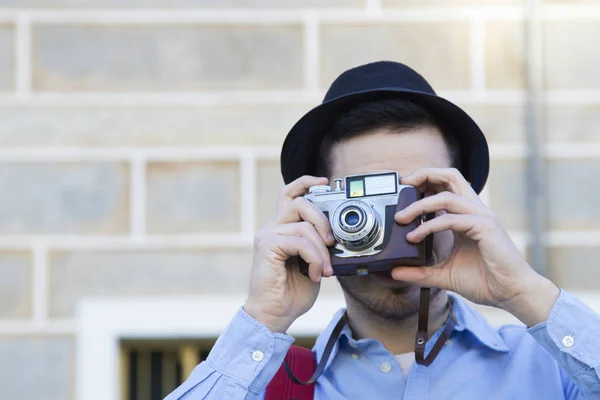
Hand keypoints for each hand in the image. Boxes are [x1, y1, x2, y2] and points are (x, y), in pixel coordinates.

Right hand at [244, 176, 334, 332]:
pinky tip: (315, 274)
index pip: (289, 193)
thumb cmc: (292, 293)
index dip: (306, 183)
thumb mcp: (313, 263)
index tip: (324, 183)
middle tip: (333, 244)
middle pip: (300, 203)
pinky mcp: (267, 246)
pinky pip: (300, 241)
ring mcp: (267, 235)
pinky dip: (314, 258)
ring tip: (324, 269)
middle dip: (323, 221)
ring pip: (304, 225)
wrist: (274, 316)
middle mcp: (271, 227)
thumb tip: (336, 234)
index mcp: (281, 228)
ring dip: (322, 249)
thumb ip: (318, 245)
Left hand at [392, 168, 558, 325]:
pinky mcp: (485, 227)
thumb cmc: (485, 281)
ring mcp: (481, 217)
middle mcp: (475, 211)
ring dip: (419, 205)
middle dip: (424, 175)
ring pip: (447, 196)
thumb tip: (394, 271)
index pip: (446, 186)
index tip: (403, 189)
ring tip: (401, 218)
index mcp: (467, 215)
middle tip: (402, 186)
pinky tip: (414, 237)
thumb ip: (420, 271)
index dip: (425, 181)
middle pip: (451, 176)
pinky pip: (451, 219)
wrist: (511, 294)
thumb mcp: (443, 275)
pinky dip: (429, 226)